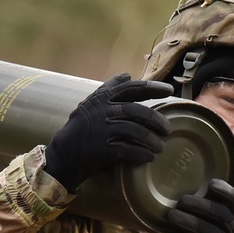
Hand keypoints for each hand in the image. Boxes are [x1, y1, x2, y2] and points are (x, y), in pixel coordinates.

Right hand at [44, 73, 173, 191]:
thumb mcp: (91, 103)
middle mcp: (103, 111)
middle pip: (137, 111)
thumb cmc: (80, 128)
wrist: (64, 154)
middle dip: (157, 119)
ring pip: (136, 131)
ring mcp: (103, 130)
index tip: (169, 90)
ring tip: (161, 147)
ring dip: (152, 140)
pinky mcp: (103, 149)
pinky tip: (149, 157)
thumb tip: (127, 74)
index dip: (152, 87)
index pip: (132, 88)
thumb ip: (109, 89)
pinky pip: (129, 150)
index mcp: (102, 98)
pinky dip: (142, 154)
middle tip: (168, 128)